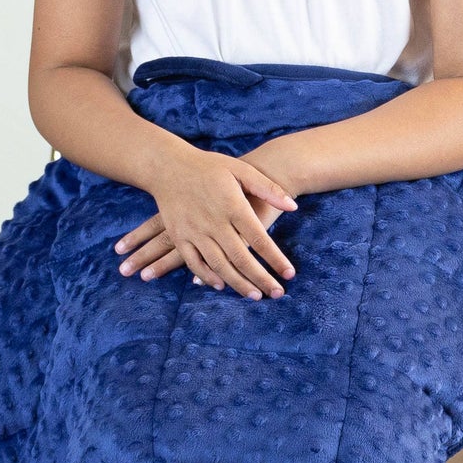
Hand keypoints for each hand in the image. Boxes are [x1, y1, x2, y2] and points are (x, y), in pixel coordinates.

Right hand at [116, 148, 297, 299]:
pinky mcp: (179, 236)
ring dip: (238, 284)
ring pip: (219, 265)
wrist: (168, 166)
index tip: (289, 274)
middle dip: (261, 279)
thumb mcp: (241, 169)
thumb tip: (294, 206)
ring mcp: (194, 231)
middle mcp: (214, 222)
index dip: (275, 259)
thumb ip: (268, 188)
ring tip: (255, 296)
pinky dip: (207, 277)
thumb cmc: (210, 167)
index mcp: (232, 205)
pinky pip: (194, 263)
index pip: (259, 238)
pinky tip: (222, 285)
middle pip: (241, 258)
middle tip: (277, 293)